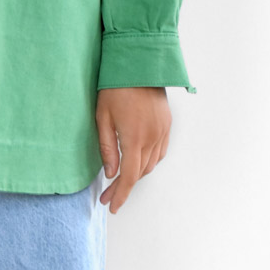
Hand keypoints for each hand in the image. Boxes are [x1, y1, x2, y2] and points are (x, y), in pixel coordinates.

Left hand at [95, 86, 170, 213]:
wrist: (138, 63)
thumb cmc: (115, 87)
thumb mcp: (102, 117)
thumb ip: (107, 147)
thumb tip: (111, 173)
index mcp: (135, 138)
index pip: (129, 176)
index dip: (120, 194)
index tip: (111, 206)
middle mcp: (153, 138)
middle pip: (140, 173)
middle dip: (124, 187)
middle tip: (107, 195)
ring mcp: (163, 131)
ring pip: (151, 164)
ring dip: (137, 174)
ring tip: (120, 179)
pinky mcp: (167, 124)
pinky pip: (160, 151)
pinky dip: (149, 161)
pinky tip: (137, 161)